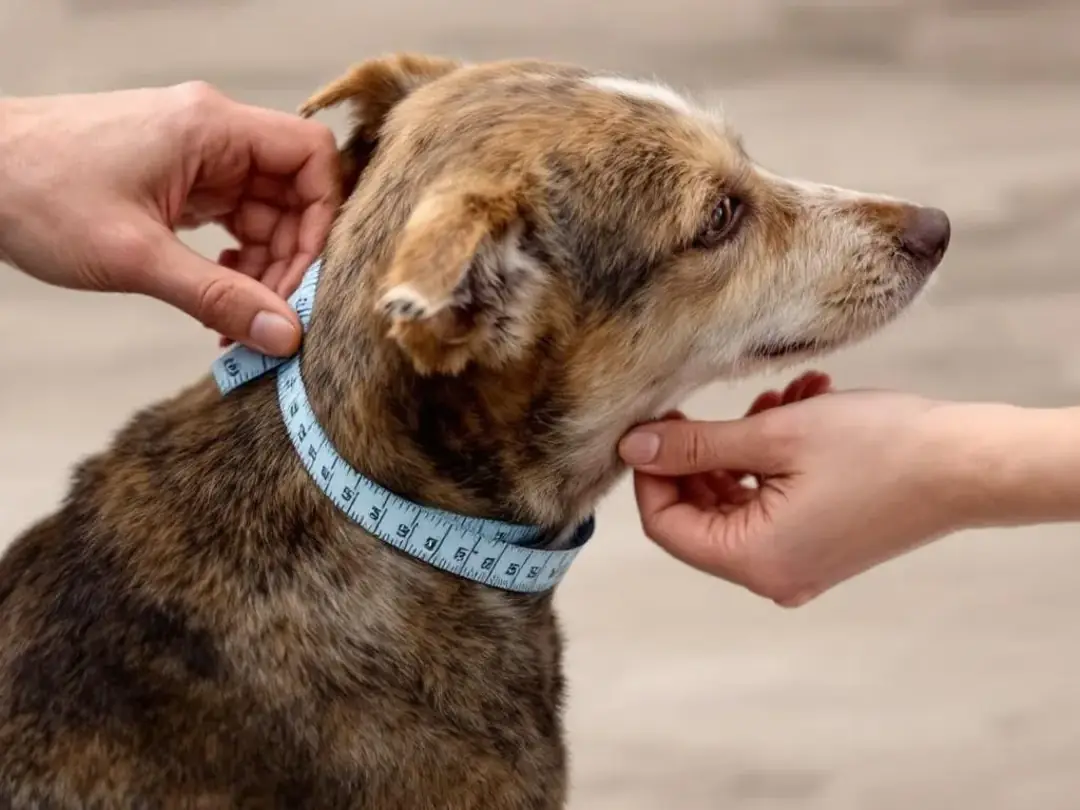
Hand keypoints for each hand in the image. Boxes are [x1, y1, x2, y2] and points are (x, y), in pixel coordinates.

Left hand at [0, 83, 340, 355]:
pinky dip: (235, 259)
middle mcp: (211, 135)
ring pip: (263, 212)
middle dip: (289, 257)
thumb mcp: (136, 256)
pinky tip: (216, 290)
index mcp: (211, 128)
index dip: (324, 215)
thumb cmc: (38, 192)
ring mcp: (194, 157)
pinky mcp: (177, 180)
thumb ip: (218, 296)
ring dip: (261, 267)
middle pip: (291, 193)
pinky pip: (231, 218)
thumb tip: (284, 335)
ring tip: (235, 315)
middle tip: (268, 313)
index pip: (311, 156)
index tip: (308, 272)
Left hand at [618, 372, 965, 605]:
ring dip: (742, 446)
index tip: (658, 424)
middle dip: (702, 454)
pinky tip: (798, 409)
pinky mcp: (820, 546)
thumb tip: (631, 446)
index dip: (651, 472)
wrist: (971, 465)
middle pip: (698, 514)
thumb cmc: (880, 447)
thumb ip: (695, 445)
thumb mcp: (774, 435)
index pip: (664, 525)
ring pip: (736, 501)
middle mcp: (771, 575)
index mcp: (753, 560)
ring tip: (775, 399)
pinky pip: (771, 503)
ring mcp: (798, 564)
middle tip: (713, 405)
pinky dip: (771, 460)